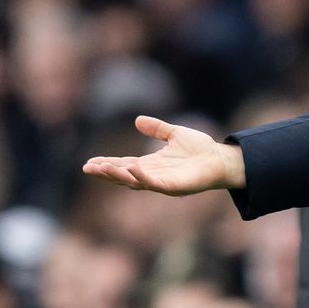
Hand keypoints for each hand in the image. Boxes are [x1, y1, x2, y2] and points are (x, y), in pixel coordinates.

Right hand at [82, 115, 244, 194]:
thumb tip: (137, 120)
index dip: (107, 164)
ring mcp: (162, 182)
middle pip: (124, 175)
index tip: (89, 162)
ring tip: (101, 169)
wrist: (221, 158)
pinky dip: (141, 177)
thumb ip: (157, 129)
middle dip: (106, 172)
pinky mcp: (173, 187)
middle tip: (87, 168)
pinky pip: (154, 184)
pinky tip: (132, 168)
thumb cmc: (200, 149)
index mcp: (151, 164)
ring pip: (134, 182)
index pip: (124, 164)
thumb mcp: (174, 134)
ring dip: (117, 176)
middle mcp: (153, 174)